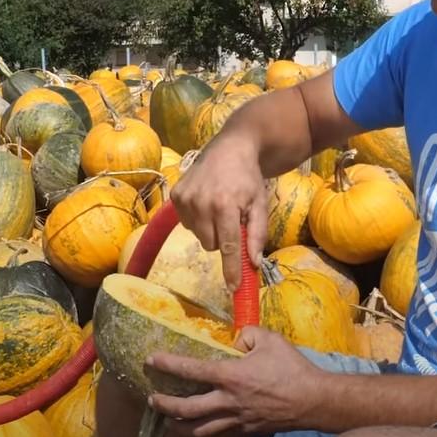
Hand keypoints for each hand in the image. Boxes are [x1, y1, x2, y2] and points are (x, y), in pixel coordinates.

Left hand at [146, 327, 327, 436]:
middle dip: (164, 405)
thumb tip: (234, 340)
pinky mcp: (246, 429)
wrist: (313, 400)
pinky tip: (200, 426)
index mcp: (231, 375)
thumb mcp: (269, 339)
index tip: (151, 360)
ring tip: (168, 419)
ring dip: (179, 424)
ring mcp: (236, 419)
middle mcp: (228, 401)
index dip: (168, 364)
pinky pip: (219, 432)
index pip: (191, 370)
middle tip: (152, 399)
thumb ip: (246, 334)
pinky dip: (204, 430)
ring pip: (198, 429)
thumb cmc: (292, 367)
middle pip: (186, 409)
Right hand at [171, 134, 269, 291]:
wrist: (231, 148)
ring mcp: (185, 198)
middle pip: (211, 245)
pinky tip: (206, 203)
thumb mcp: (260, 204)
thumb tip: (253, 263)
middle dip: (223, 240)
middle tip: (232, 220)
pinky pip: (187, 224)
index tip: (233, 288)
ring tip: (220, 209)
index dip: (231, 269)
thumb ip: (258, 234)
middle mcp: (201, 202)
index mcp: (225, 205)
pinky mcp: (175, 195)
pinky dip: (198, 220)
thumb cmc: (248, 178)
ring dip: (211, 230)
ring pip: (199, 236)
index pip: (228, 246)